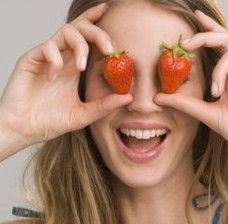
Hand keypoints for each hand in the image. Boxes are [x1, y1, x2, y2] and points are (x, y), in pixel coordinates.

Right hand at [0, 4, 131, 148]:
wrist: (25, 129)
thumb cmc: (50, 121)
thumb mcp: (83, 114)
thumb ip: (104, 106)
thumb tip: (128, 97)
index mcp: (75, 67)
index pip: (89, 39)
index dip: (99, 26)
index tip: (111, 15)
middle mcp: (63, 58)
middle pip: (81, 29)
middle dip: (98, 33)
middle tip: (109, 50)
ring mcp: (47, 57)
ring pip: (66, 31)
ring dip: (79, 45)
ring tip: (81, 67)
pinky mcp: (31, 60)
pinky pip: (47, 48)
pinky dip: (54, 60)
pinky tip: (52, 78)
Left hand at [155, 10, 227, 167]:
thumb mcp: (207, 114)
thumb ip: (185, 103)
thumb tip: (157, 97)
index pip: (219, 46)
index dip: (208, 30)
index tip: (193, 17)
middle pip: (226, 38)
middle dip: (205, 36)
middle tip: (187, 43)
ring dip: (220, 72)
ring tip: (217, 93)